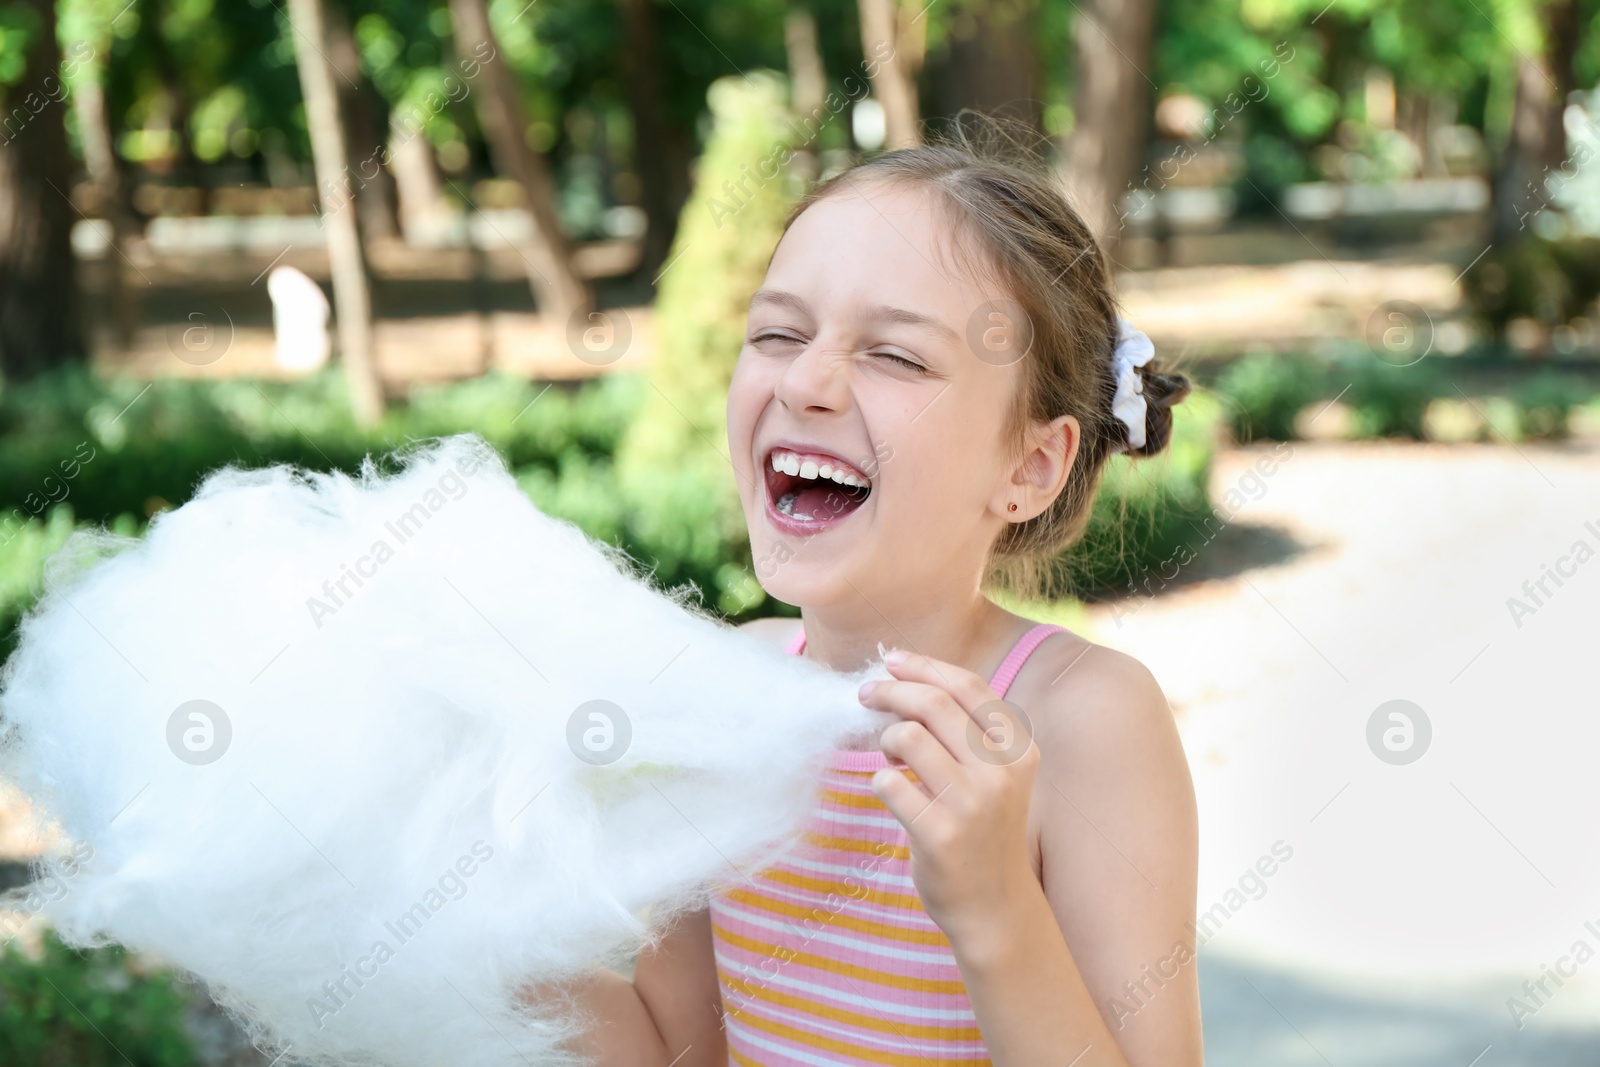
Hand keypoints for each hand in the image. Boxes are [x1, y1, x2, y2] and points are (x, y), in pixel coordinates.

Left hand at [857, 648, 1039, 950]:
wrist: (995, 907)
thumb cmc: (985, 831)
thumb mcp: (996, 776)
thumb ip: (965, 733)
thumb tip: (906, 681)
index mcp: (1018, 750)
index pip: (967, 686)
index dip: (924, 666)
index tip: (892, 661)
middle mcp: (1000, 772)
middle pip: (932, 704)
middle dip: (890, 690)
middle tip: (865, 694)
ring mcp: (972, 804)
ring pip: (908, 736)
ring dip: (885, 737)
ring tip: (889, 754)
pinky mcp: (940, 834)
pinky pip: (889, 783)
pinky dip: (880, 781)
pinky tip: (892, 792)